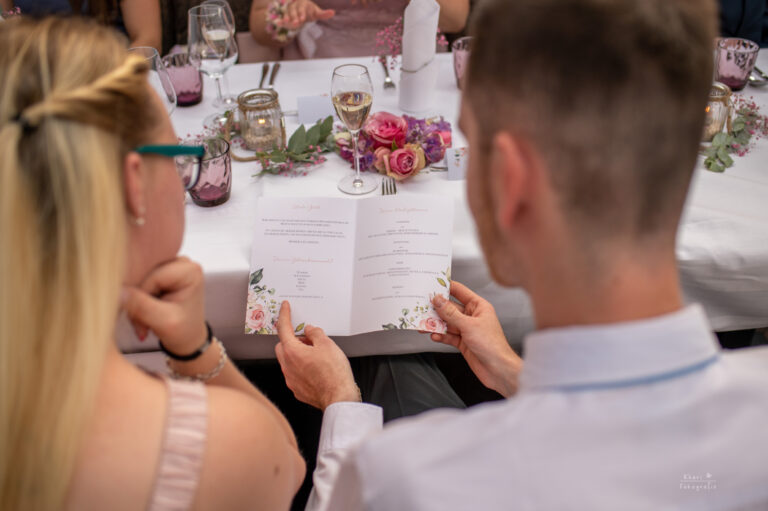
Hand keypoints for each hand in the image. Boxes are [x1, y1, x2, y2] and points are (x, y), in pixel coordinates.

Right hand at [121, 257, 206, 356]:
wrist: (187, 338)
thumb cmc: (183, 331)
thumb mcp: (164, 322)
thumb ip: (141, 306)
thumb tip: (118, 290)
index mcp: (189, 271)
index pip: (153, 277)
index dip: (142, 297)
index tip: (145, 320)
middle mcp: (181, 263)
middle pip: (143, 276)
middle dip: (137, 302)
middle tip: (142, 326)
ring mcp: (169, 266)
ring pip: (137, 281)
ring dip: (135, 304)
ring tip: (144, 323)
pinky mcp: (159, 272)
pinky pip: (137, 283)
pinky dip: (136, 301)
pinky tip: (143, 315)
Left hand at [275, 301, 359, 409]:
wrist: (338, 398)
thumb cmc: (334, 373)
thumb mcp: (327, 344)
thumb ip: (315, 333)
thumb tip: (309, 330)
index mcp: (292, 352)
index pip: (283, 328)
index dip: (284, 315)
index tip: (285, 308)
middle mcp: (287, 366)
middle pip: (282, 346)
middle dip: (291, 339)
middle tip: (307, 338)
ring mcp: (291, 380)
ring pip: (287, 361)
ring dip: (297, 354)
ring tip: (315, 354)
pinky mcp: (297, 390)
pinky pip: (294, 374)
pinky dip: (301, 368)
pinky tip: (315, 368)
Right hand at [278, 0, 334, 29]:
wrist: (301, 12)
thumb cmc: (309, 12)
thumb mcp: (316, 13)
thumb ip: (323, 14)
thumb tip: (333, 12)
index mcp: (303, 3)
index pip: (302, 7)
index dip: (302, 13)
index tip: (303, 19)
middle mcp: (295, 5)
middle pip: (294, 10)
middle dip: (295, 16)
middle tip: (296, 23)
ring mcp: (289, 10)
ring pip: (287, 13)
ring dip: (287, 18)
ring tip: (287, 23)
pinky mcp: (285, 16)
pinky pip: (282, 17)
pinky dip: (280, 20)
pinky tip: (278, 23)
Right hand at [430, 281, 521, 396]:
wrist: (498, 369)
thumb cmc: (492, 345)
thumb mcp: (468, 325)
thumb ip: (451, 313)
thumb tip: (438, 300)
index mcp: (478, 306)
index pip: (459, 291)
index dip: (446, 287)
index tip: (431, 285)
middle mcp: (472, 316)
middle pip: (450, 308)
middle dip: (436, 308)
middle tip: (422, 307)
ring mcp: (467, 330)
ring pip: (447, 323)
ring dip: (436, 324)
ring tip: (423, 323)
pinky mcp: (463, 342)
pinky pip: (448, 336)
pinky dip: (441, 336)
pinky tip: (434, 336)